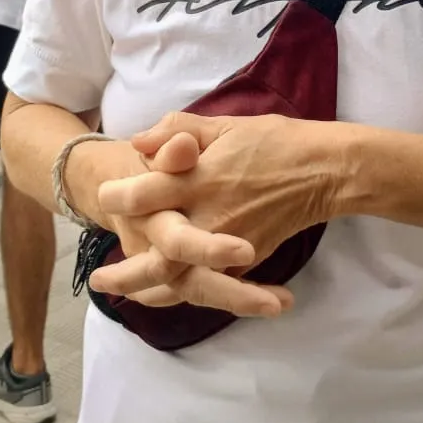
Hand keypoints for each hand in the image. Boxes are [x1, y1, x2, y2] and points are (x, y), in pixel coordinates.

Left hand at [88, 113, 337, 314]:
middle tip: (98, 280)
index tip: (104, 198)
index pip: (142, 194)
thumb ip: (177, 130)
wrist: (324, 170)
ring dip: (149, 292)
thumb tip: (138, 143)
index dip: (117, 197)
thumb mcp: (223, 124)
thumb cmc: (274, 141)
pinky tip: (166, 296)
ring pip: (182, 279)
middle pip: (156, 253)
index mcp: (198, 177)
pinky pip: (211, 285)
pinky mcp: (248, 259)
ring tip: (124, 298)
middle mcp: (208, 215)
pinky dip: (186, 294)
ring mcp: (229, 243)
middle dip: (125, 270)